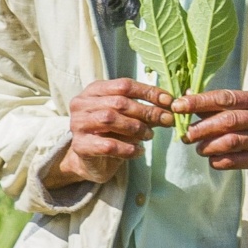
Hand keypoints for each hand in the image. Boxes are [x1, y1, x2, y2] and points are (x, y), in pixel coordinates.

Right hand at [53, 78, 171, 184]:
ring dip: (136, 128)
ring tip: (150, 136)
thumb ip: (143, 110)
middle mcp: (82, 103)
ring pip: (110, 119)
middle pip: (119, 102)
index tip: (168, 101)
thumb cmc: (110, 134)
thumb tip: (168, 106)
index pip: (124, 85)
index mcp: (94, 90)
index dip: (148, 92)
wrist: (90, 161)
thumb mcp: (126, 117)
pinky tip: (139, 151)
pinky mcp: (80, 145)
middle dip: (147, 111)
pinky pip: (108, 145)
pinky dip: (128, 149)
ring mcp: (78, 124)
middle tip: (166, 120)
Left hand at [176, 93, 247, 186]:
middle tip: (185, 134)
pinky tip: (213, 161)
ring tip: (198, 148)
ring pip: (233, 143)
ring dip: (210, 146)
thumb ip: (227, 102)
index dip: (199, 102)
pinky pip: (240, 162)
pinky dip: (222, 161)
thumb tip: (189, 102)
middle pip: (229, 121)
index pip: (226, 97)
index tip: (178, 105)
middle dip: (202, 128)